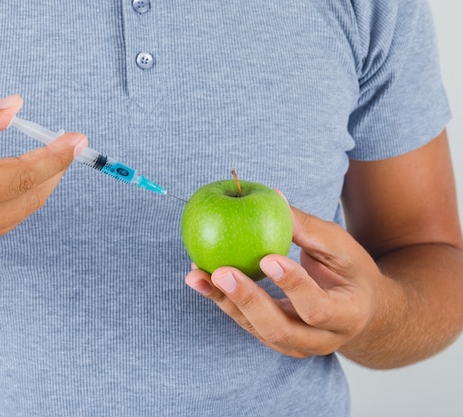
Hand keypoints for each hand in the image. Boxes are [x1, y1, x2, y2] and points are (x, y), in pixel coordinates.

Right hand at [0, 95, 86, 268]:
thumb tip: (13, 109)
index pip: (21, 176)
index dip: (54, 157)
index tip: (76, 142)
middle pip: (27, 201)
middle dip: (53, 173)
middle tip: (67, 150)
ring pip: (16, 218)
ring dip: (36, 191)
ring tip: (47, 164)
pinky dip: (12, 207)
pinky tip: (14, 189)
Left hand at [185, 205, 384, 357]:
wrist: (361, 312)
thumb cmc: (351, 272)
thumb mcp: (341, 247)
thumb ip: (308, 228)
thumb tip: (273, 196)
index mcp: (348, 315)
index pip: (317, 308)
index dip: (292, 285)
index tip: (268, 258)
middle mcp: (321, 340)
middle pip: (279, 329)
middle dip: (247, 300)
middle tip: (221, 272)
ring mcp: (295, 345)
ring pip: (256, 330)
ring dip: (223, 301)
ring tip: (197, 275)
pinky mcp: (274, 339)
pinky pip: (245, 322)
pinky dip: (221, 300)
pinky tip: (200, 277)